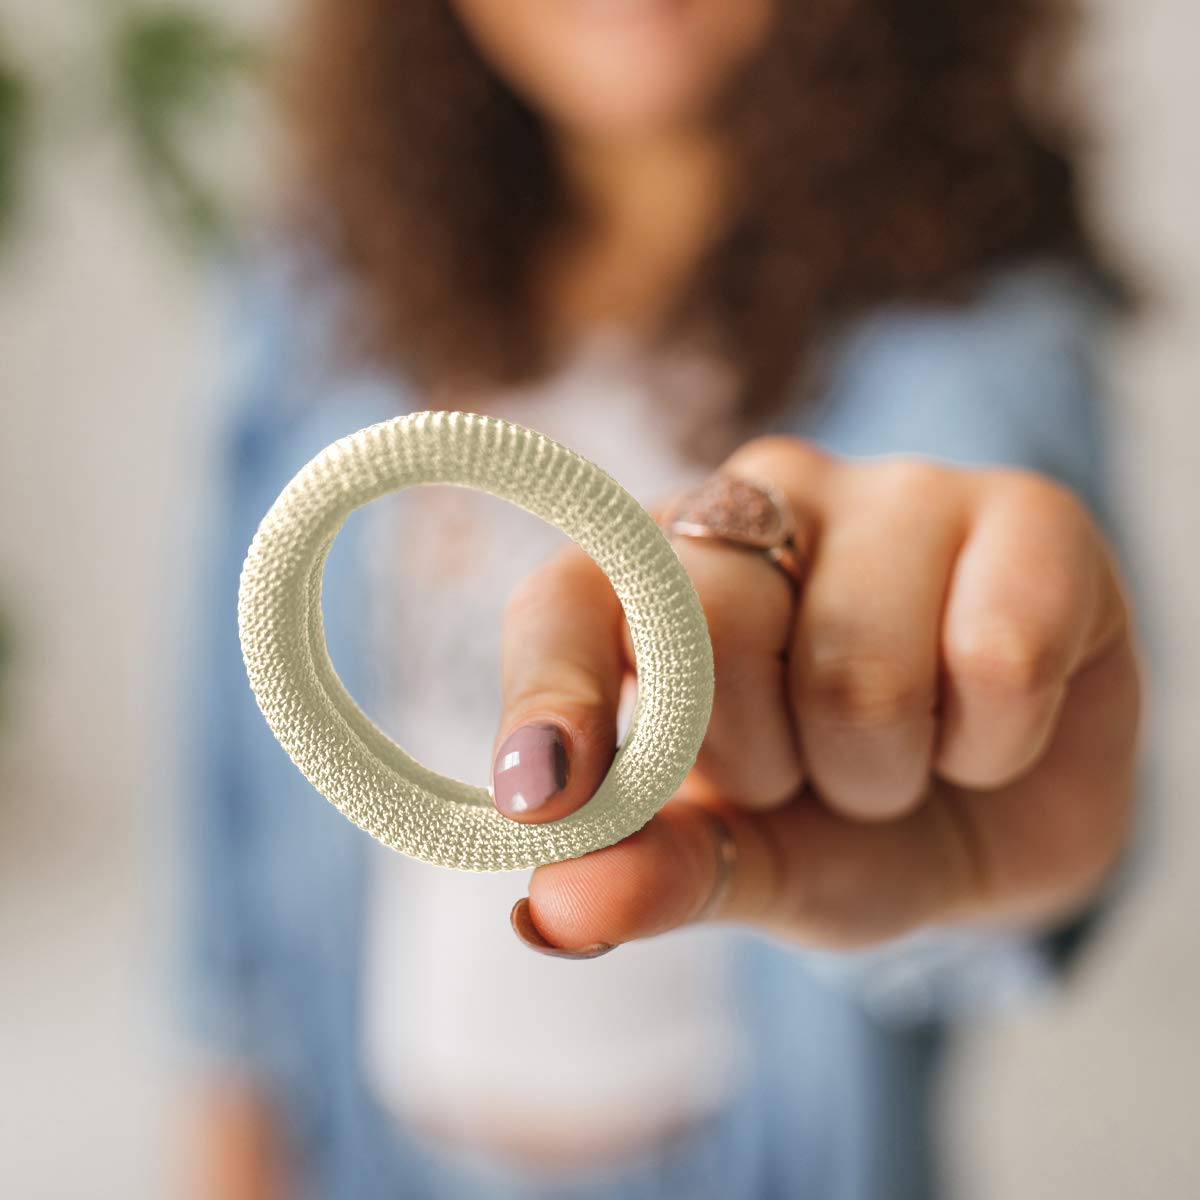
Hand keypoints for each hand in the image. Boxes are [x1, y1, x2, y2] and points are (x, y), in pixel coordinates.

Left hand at [490, 437, 1140, 952]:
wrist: (1007, 815)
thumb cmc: (846, 822)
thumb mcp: (752, 866)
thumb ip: (662, 872)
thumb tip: (558, 908)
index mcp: (655, 575)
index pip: (566, 602)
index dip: (549, 691)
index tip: (542, 798)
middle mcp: (759, 502)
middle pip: (706, 630)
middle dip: (760, 762)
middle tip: (804, 774)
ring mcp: (893, 493)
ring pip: (857, 668)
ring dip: (881, 772)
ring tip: (902, 755)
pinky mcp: (1026, 513)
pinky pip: (996, 658)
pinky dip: (995, 744)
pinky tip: (991, 724)